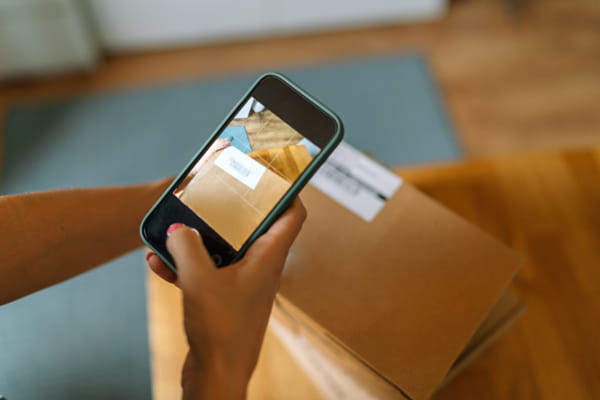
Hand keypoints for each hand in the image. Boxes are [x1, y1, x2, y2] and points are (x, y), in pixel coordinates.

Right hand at [146, 199, 305, 398]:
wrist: (216, 377)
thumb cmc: (221, 331)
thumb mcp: (199, 279)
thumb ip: (187, 246)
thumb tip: (179, 228)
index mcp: (269, 258)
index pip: (293, 215)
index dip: (287, 191)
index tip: (271, 173)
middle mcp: (261, 268)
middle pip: (254, 227)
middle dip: (232, 210)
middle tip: (214, 193)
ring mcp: (243, 285)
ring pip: (224, 250)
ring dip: (200, 240)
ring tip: (173, 229)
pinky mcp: (225, 301)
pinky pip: (207, 273)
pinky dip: (187, 266)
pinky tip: (158, 262)